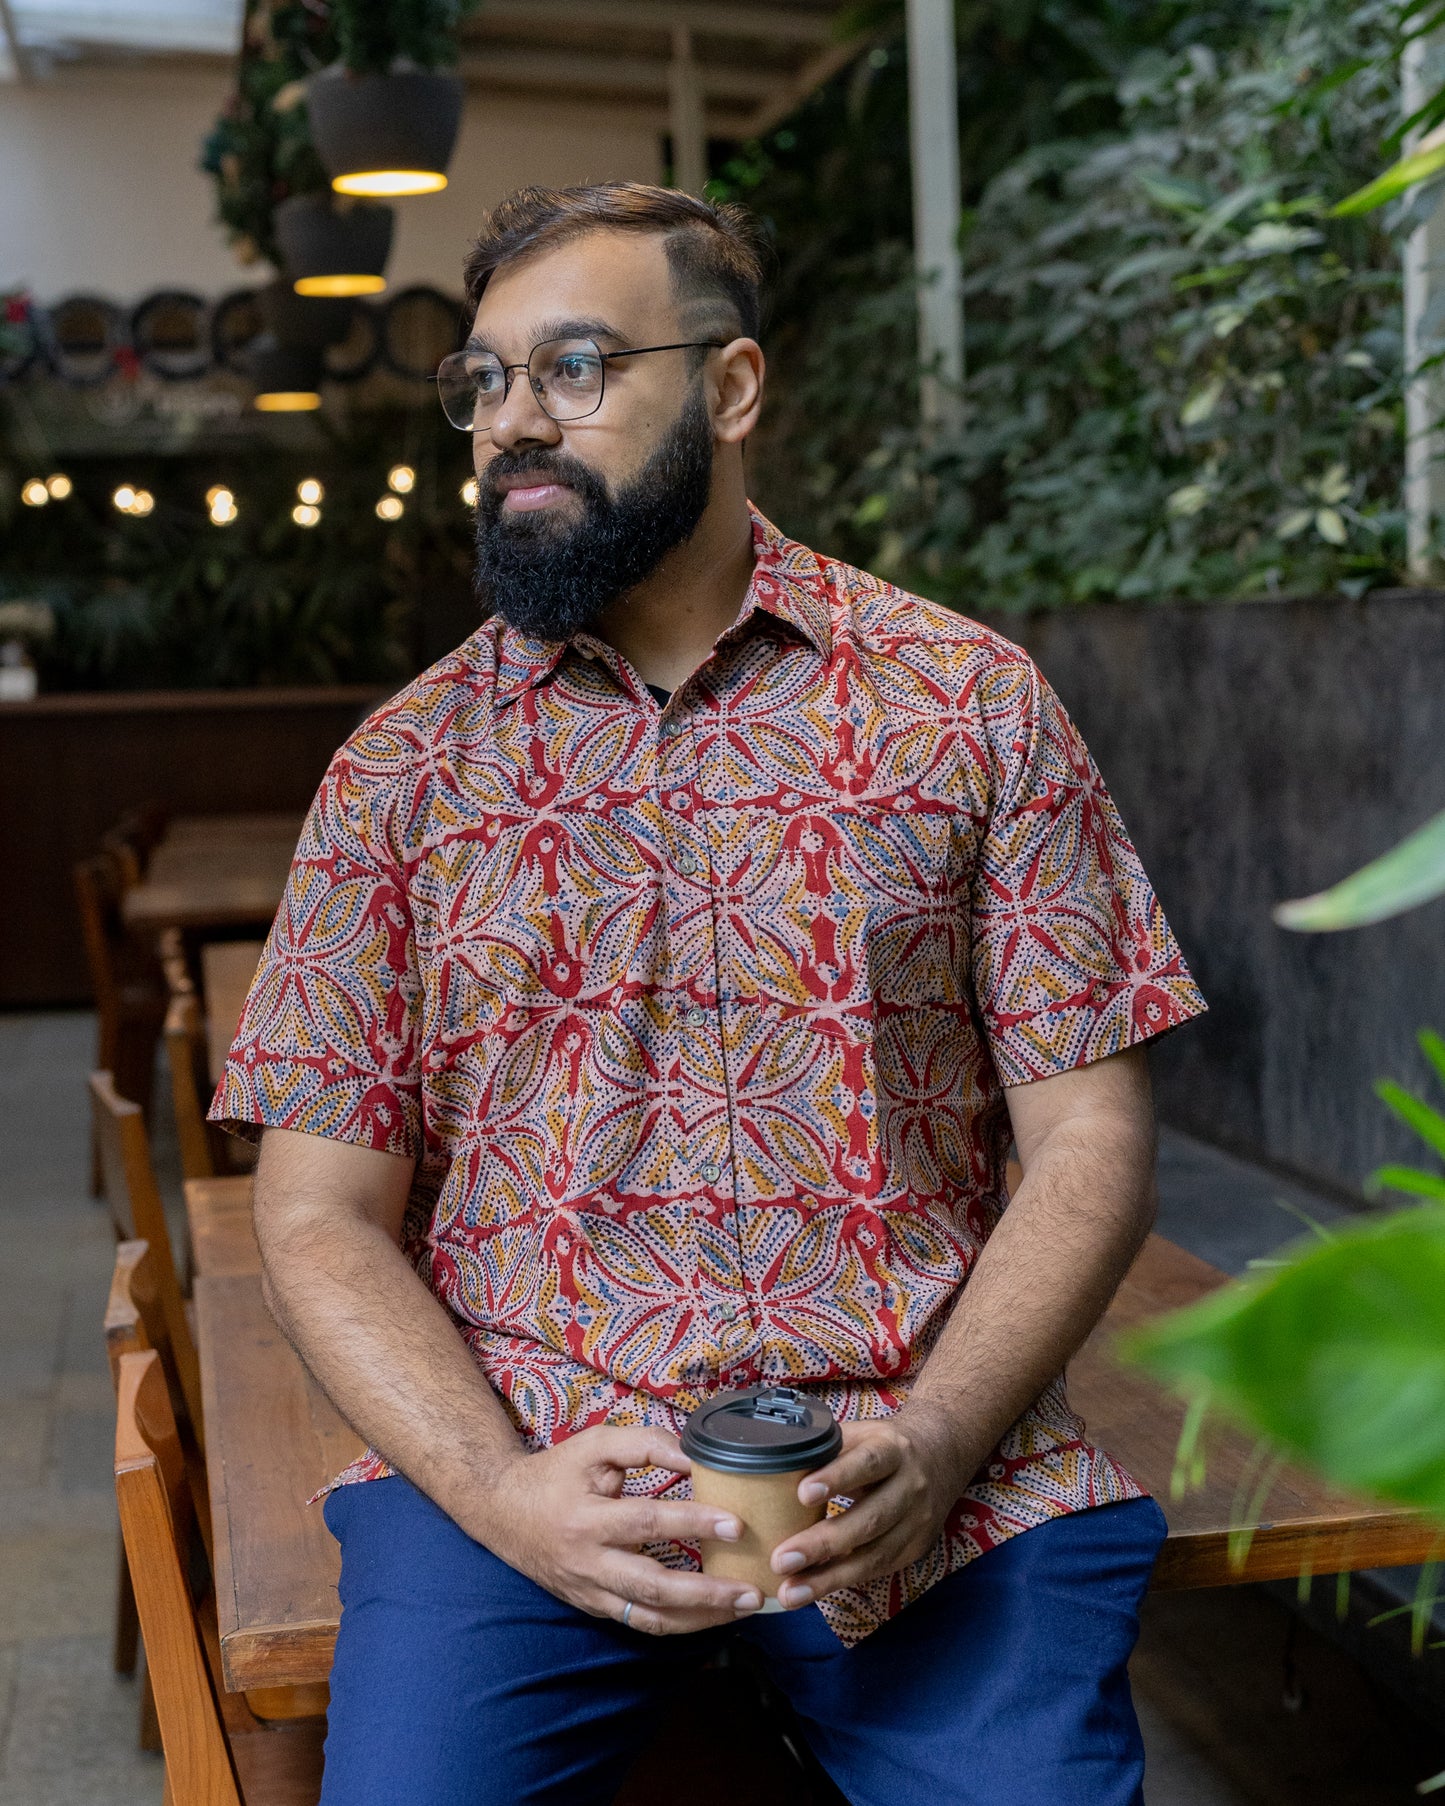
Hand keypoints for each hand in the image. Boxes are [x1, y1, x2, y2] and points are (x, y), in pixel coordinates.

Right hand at [461, 1423, 765, 1634]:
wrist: (502, 1512)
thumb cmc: (555, 1474)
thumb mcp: (594, 1445)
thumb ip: (644, 1444)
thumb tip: (693, 1457)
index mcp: (586, 1518)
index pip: (647, 1522)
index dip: (692, 1523)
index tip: (735, 1524)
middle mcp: (588, 1562)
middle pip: (653, 1587)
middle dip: (707, 1593)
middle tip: (752, 1589)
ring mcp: (590, 1592)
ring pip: (650, 1618)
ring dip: (701, 1619)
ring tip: (743, 1608)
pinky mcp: (593, 1607)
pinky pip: (640, 1624)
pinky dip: (678, 1625)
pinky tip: (712, 1616)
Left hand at [768, 1406, 975, 1608]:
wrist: (942, 1454)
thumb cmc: (883, 1444)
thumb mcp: (862, 1433)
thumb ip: (828, 1447)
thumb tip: (774, 1459)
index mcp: (893, 1449)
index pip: (867, 1462)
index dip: (837, 1478)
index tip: (802, 1494)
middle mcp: (911, 1487)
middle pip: (870, 1519)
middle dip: (824, 1543)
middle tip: (781, 1560)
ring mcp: (916, 1522)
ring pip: (874, 1555)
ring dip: (829, 1578)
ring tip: (790, 1592)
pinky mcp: (914, 1548)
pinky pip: (876, 1570)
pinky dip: (842, 1581)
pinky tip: (811, 1590)